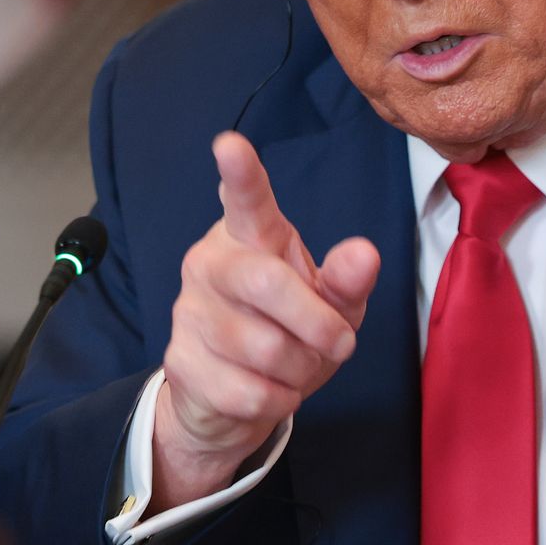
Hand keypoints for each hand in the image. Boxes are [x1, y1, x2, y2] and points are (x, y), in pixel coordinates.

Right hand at [151, 132, 379, 509]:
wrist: (237, 397)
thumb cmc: (291, 331)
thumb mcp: (332, 305)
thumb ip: (348, 279)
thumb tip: (365, 253)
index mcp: (251, 236)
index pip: (246, 200)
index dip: (241, 174)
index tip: (230, 144)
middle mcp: (211, 263)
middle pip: (266, 282)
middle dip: (316, 322)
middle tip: (341, 343)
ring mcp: (188, 311)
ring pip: (263, 347)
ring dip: (300, 369)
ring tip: (298, 366)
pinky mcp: (180, 361)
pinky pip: (248, 390)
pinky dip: (278, 400)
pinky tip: (272, 390)